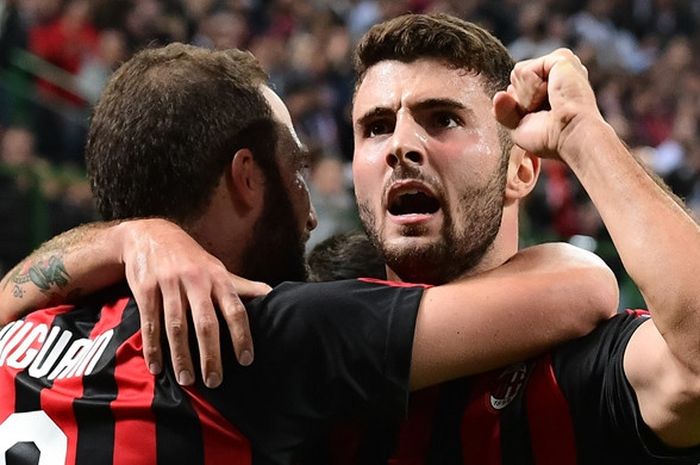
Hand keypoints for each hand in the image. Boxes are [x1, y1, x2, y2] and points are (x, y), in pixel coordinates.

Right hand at [118, 219, 270, 387]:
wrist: (151, 235)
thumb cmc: (192, 260)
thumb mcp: (219, 270)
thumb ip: (243, 287)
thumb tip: (274, 296)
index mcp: (218, 278)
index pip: (235, 309)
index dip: (242, 335)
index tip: (246, 360)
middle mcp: (196, 281)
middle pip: (206, 322)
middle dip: (211, 354)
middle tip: (215, 381)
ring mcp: (169, 285)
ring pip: (177, 326)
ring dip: (181, 356)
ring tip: (187, 380)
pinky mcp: (145, 289)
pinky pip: (150, 323)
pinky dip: (153, 347)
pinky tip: (157, 367)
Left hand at [492, 48, 603, 160]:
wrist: (571, 137)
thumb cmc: (551, 138)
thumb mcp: (519, 128)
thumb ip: (504, 112)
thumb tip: (498, 96)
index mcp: (551, 85)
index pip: (515, 87)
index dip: (519, 107)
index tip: (540, 118)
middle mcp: (556, 71)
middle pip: (515, 78)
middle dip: (522, 100)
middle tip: (545, 112)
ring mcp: (559, 63)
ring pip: (518, 73)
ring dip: (527, 97)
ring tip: (551, 104)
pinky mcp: (560, 57)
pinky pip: (524, 71)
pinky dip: (531, 89)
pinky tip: (552, 95)